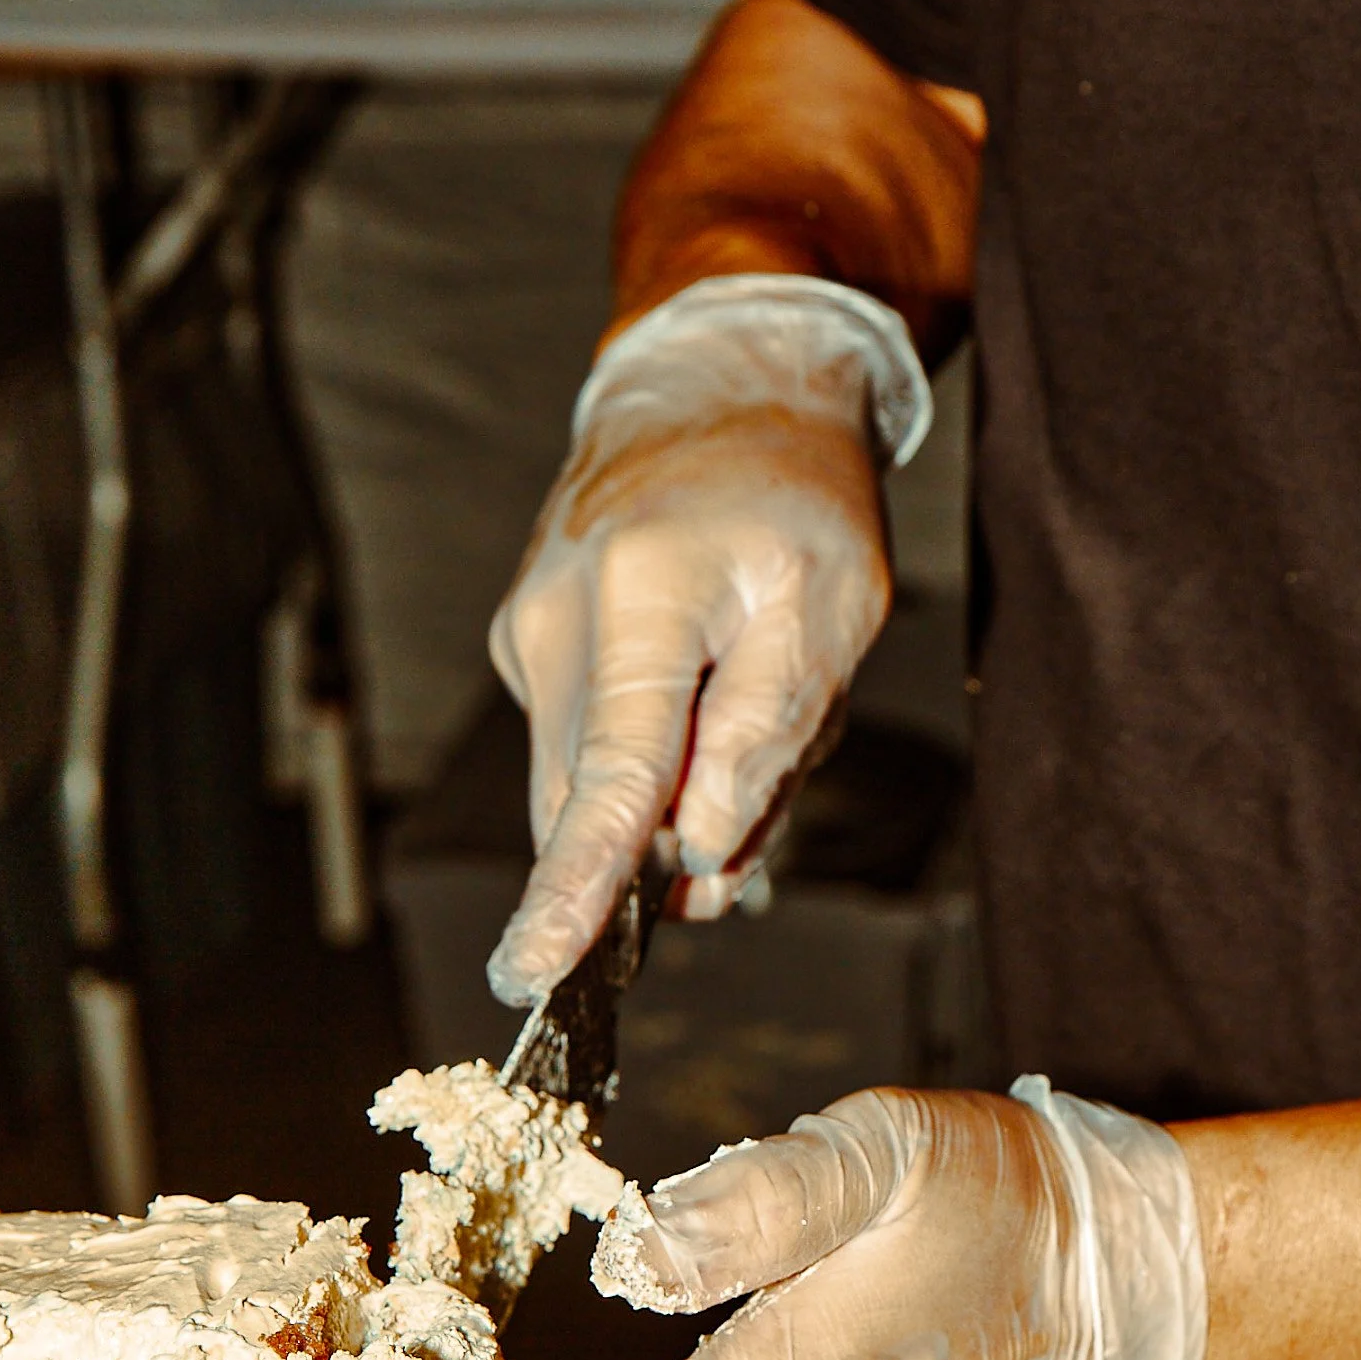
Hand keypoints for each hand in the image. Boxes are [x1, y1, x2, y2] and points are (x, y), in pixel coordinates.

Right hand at [485, 276, 930, 1008]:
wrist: (716, 389)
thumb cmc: (790, 495)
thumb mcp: (830, 606)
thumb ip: (765, 733)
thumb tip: (694, 852)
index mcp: (638, 604)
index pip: (606, 782)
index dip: (577, 891)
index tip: (537, 969)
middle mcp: (556, 623)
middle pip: (589, 807)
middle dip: (664, 852)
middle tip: (746, 813)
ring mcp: (530, 636)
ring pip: (591, 789)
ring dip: (671, 798)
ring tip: (741, 711)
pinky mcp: (531, 651)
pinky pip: (592, 751)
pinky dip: (656, 757)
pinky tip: (702, 688)